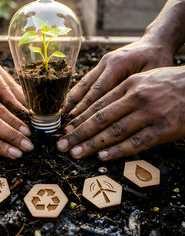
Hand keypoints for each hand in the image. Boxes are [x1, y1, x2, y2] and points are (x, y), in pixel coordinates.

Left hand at [0, 39, 26, 111]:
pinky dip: (12, 92)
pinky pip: (5, 81)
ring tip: (28, 112)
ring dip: (19, 96)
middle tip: (31, 114)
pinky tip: (17, 103)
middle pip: (11, 83)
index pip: (2, 86)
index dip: (12, 100)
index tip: (22, 112)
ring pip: (10, 82)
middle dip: (21, 99)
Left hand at [57, 66, 184, 160]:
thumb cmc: (171, 83)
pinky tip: (103, 157)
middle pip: (101, 118)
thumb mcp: (146, 78)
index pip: (99, 103)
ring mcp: (149, 114)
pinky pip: (136, 143)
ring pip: (115, 131)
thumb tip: (101, 106)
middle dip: (79, 133)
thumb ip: (125, 91)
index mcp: (130, 84)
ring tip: (77, 154)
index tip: (66, 128)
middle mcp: (136, 98)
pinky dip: (118, 151)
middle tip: (62, 145)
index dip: (80, 117)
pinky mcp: (162, 130)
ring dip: (93, 144)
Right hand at [63, 37, 173, 115]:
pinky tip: (72, 104)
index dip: (86, 106)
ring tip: (63, 114)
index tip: (75, 119)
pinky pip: (89, 80)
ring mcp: (103, 62)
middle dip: (75, 105)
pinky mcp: (103, 65)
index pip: (99, 89)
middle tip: (65, 121)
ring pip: (84, 82)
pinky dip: (80, 93)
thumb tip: (122, 109)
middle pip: (87, 86)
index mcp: (118, 64)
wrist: (156, 42)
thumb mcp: (153, 74)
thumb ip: (136, 89)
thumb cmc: (158, 59)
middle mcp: (107, 62)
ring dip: (73, 99)